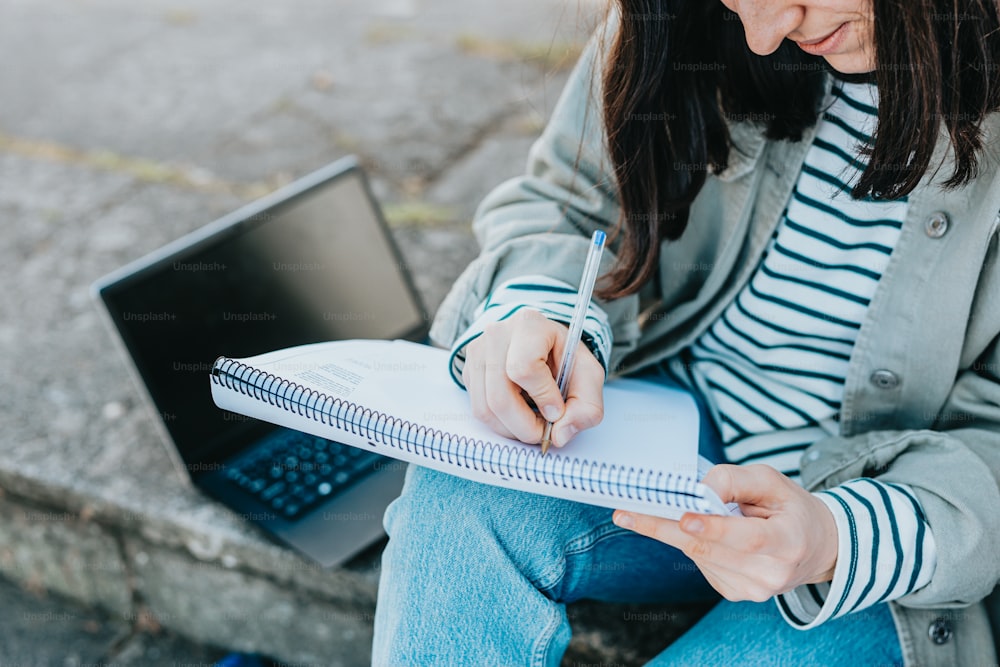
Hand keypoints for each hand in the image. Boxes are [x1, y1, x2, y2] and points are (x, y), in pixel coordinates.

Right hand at [461, 308, 604, 446]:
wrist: (544, 344)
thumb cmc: (565, 358)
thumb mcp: (589, 377)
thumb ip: (587, 408)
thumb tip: (560, 435)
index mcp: (530, 325)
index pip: (524, 369)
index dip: (542, 397)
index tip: (557, 410)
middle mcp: (497, 334)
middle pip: (499, 397)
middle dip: (525, 426)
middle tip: (544, 431)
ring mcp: (477, 351)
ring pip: (485, 409)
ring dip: (512, 429)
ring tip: (533, 422)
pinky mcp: (468, 369)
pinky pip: (478, 409)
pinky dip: (501, 422)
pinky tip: (518, 412)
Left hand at [612, 464, 837, 601]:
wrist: (815, 547)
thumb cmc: (790, 508)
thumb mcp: (771, 481)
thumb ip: (735, 480)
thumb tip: (699, 488)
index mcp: (789, 542)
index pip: (748, 539)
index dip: (714, 529)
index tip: (684, 517)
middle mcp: (771, 573)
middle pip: (710, 550)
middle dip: (665, 528)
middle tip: (627, 512)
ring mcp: (753, 589)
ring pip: (698, 556)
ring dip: (671, 531)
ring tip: (650, 508)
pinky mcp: (735, 593)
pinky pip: (701, 563)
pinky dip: (690, 542)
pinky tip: (695, 527)